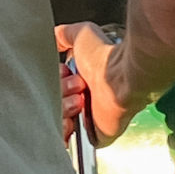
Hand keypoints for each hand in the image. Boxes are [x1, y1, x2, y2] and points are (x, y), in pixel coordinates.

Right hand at [55, 22, 144, 146]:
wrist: (122, 79)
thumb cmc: (104, 57)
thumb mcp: (81, 34)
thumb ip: (64, 34)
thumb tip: (53, 36)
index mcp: (79, 77)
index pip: (52, 84)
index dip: (52, 79)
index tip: (63, 72)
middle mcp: (83, 97)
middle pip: (52, 101)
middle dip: (58, 93)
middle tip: (76, 86)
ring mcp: (88, 117)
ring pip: (56, 119)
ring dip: (62, 109)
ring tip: (80, 100)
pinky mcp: (93, 135)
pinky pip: (66, 139)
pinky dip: (63, 131)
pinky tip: (70, 120)